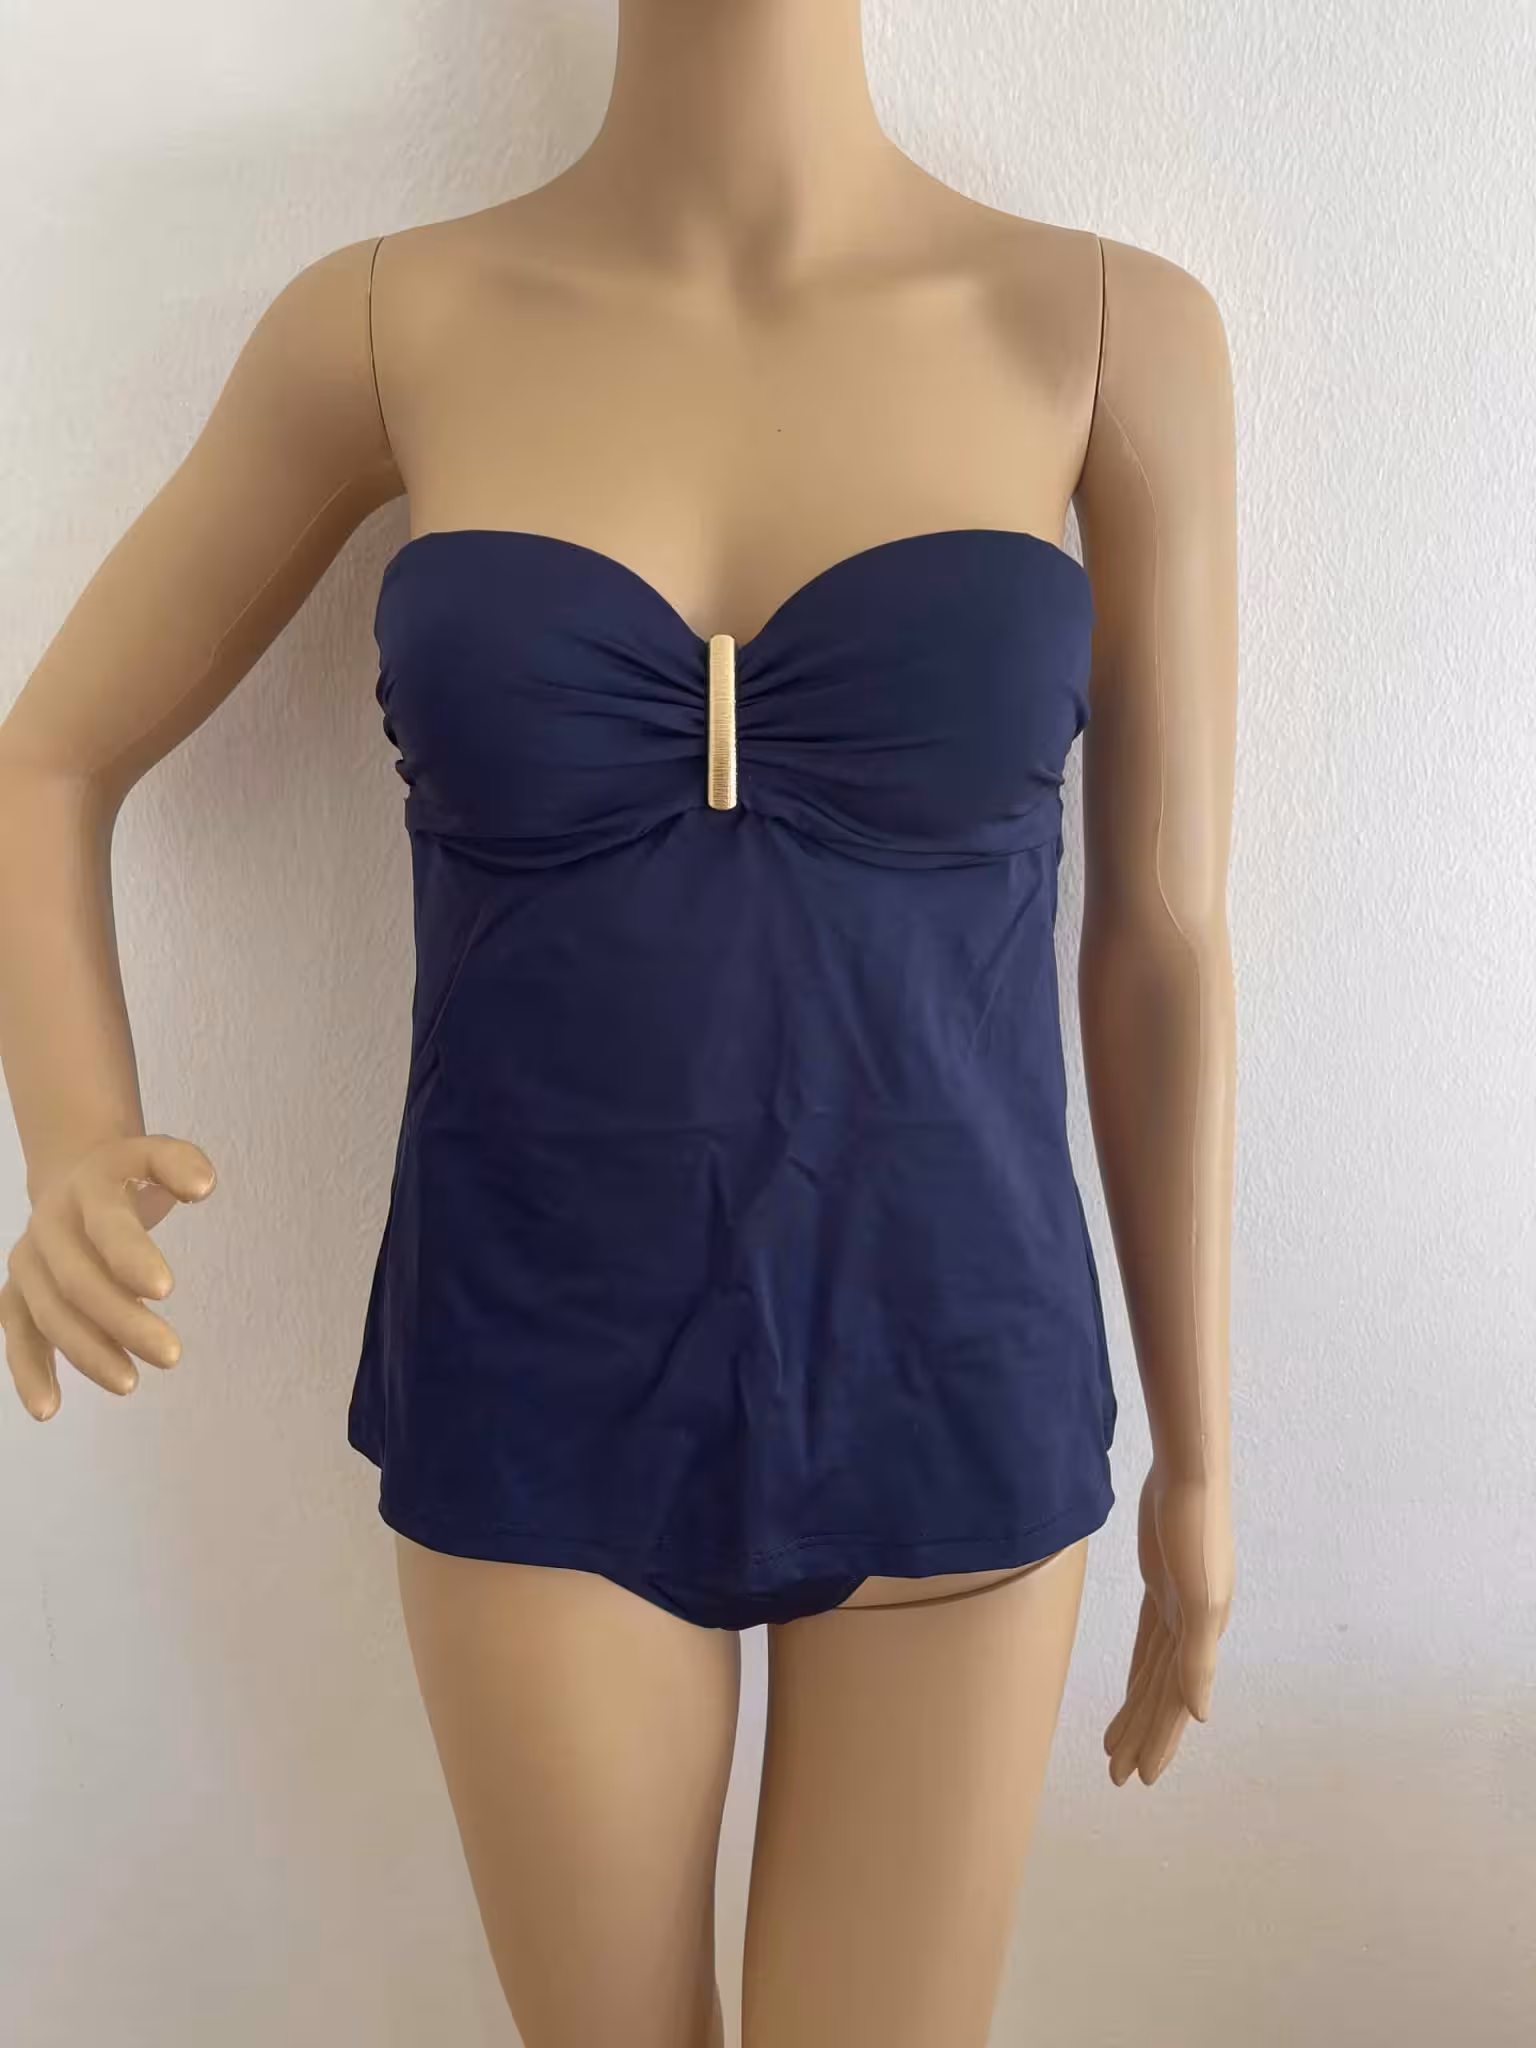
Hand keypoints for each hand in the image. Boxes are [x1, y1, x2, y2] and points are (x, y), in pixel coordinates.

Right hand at [2, 1133, 216, 1420]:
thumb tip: (202, 1185)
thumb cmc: (127, 1177)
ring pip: (48, 1315)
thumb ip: (180, 1164)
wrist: (72, 1174)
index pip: (107, 1223)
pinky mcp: (16, 1294)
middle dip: (122, 1321)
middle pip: (78, 1280)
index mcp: (88, 1187)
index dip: (131, 1255)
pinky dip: (29, 1372)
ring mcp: (28, 1262)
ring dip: (87, 1354)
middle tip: (171, 1355)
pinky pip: (18, 1336)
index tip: (166, 1290)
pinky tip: (49, 1409)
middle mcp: (50, 1225)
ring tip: (130, 1384)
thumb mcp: (156, 1155)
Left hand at [1104, 1462, 1233, 1786]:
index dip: (1160, 1739)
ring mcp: (1177, 1606)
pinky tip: (1132, 1688)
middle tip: (1117, 1777)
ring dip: (1136, 1709)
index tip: (1141, 1778)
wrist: (1187, 1474)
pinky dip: (1138, 1670)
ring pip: (1153, 1672)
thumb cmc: (1194, 1532)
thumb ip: (1197, 1658)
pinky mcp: (1160, 1585)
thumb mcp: (1198, 1600)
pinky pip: (1148, 1642)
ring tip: (1113, 1746)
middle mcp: (1194, 1628)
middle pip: (1162, 1695)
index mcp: (1204, 1636)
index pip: (1178, 1702)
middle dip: (1143, 1735)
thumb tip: (1199, 1716)